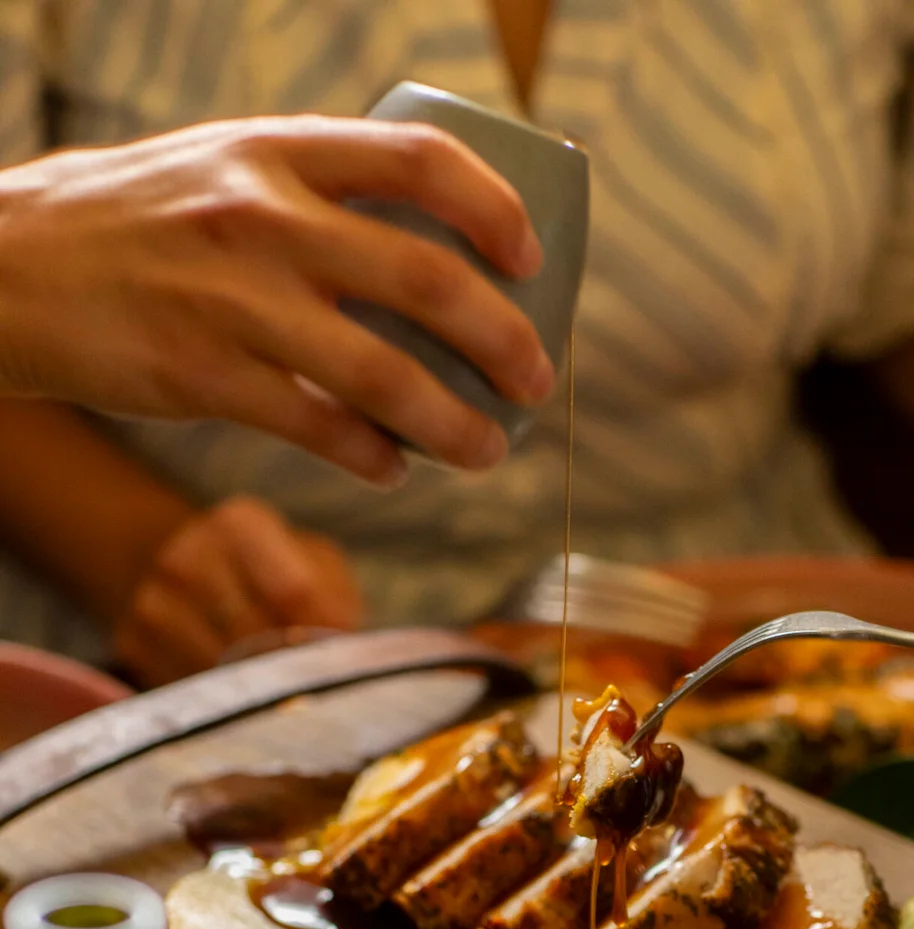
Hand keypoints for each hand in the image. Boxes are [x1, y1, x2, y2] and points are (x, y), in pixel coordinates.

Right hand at [0, 117, 556, 479]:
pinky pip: (322, 429)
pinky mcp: (208, 378)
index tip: (532, 260)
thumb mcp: (221, 167)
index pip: (421, 161)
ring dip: (457, 424)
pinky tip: (393, 468)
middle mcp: (266, 218)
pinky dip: (375, 457)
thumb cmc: (133, 224)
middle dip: (505, 341)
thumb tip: (420, 244)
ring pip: (387, 376)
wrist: (12, 270)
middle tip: (538, 380)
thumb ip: (311, 193)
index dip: (496, 210)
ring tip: (489, 450)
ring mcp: (237, 301)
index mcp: (279, 151)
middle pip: (429, 281)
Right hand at [113, 495, 364, 685]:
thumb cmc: (271, 574)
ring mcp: (152, 601)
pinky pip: (189, 692)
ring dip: (257, 694)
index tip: (338, 663)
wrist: (185, 570)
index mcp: (241, 523)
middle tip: (311, 689)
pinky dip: (221, 705)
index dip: (323, 639)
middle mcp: (186, 556)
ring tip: (277, 692)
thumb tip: (343, 655)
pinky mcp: (133, 643)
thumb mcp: (314, 567)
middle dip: (290, 671)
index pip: (294, 594)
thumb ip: (334, 603)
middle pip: (255, 638)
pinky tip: (238, 697)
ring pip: (221, 673)